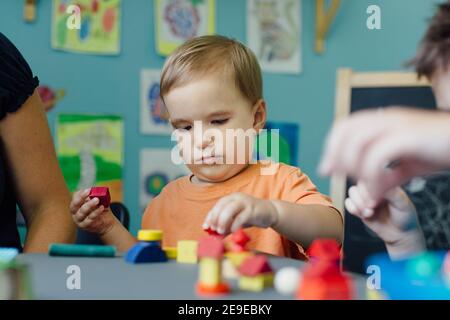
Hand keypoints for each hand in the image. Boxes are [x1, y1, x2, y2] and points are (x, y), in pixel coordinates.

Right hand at [70, 188, 115, 234]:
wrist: (107, 222)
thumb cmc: (100, 209)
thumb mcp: (98, 201)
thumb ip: (95, 195)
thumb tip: (95, 190)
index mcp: (76, 205)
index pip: (75, 198)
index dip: (80, 194)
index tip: (89, 190)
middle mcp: (75, 213)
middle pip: (74, 205)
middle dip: (82, 198)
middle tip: (91, 193)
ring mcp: (79, 220)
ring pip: (82, 212)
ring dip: (90, 205)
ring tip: (98, 200)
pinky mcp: (85, 225)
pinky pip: (89, 219)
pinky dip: (96, 212)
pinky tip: (101, 208)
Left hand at [203, 192, 278, 234]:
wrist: (270, 212)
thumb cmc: (251, 216)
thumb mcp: (236, 221)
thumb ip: (226, 227)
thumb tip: (214, 236)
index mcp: (231, 198)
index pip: (217, 206)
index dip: (210, 216)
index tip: (206, 227)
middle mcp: (237, 197)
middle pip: (221, 205)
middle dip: (215, 218)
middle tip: (214, 230)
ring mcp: (245, 202)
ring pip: (230, 209)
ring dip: (223, 221)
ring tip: (221, 231)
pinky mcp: (253, 209)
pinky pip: (241, 217)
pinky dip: (235, 225)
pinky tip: (233, 232)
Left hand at [319, 108, 449, 202]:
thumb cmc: (442, 151)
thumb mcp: (410, 165)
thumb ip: (388, 175)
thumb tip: (371, 191)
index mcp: (383, 120)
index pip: (346, 126)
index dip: (332, 146)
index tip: (328, 168)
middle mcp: (386, 118)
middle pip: (346, 130)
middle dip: (334, 153)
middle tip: (332, 174)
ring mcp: (398, 124)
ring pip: (358, 140)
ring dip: (352, 164)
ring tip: (359, 184)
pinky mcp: (410, 136)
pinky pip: (378, 155)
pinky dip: (372, 174)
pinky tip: (377, 189)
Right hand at [345, 182, 424, 256]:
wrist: (400, 233)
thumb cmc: (405, 216)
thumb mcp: (403, 203)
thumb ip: (392, 193)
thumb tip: (377, 187)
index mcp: (385, 182)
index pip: (370, 177)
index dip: (369, 188)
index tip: (376, 200)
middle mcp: (374, 188)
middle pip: (359, 184)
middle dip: (363, 198)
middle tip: (373, 207)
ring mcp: (366, 197)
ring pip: (352, 192)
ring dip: (358, 204)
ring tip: (369, 213)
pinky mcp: (359, 207)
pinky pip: (348, 203)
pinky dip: (353, 209)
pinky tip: (363, 215)